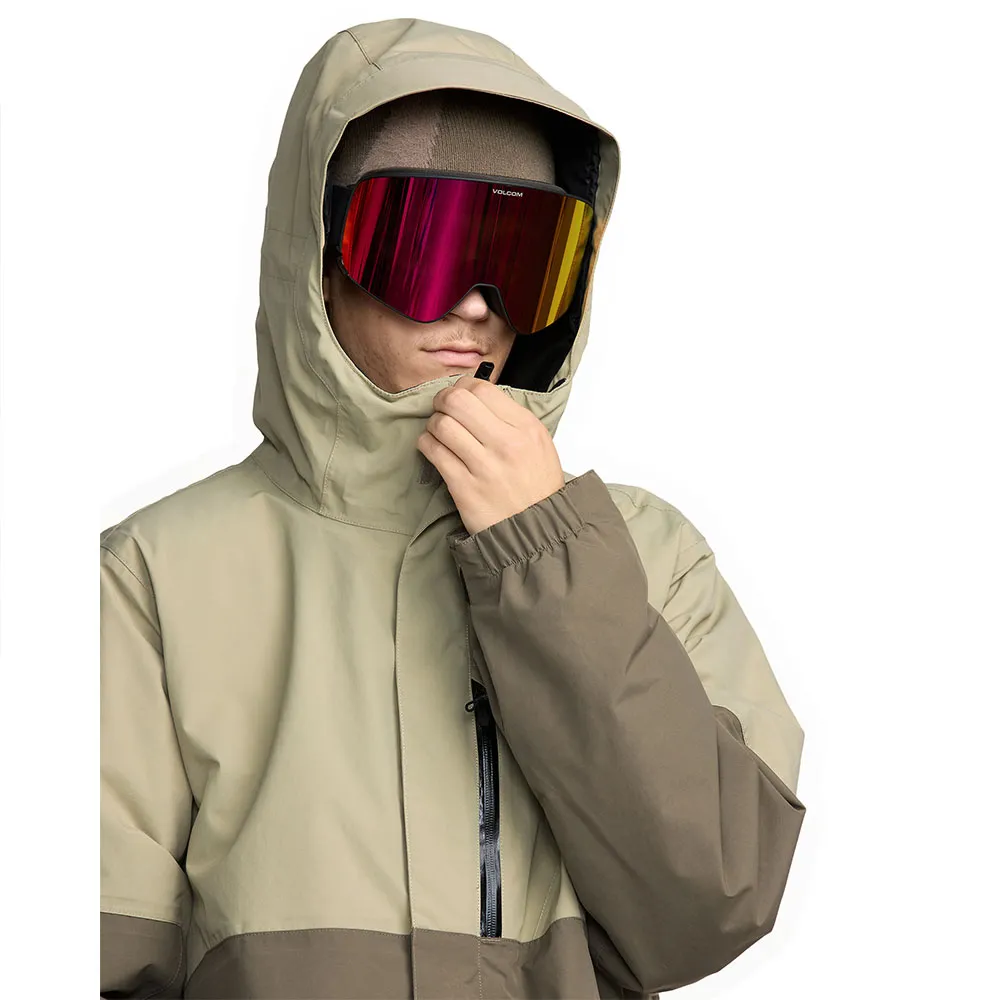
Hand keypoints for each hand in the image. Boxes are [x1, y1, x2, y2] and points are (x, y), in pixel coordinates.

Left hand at [417, 375, 565, 534]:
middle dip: (442, 401)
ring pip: (441, 424)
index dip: (463, 387)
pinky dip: (427, 444)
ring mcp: (484, 466)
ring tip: (439, 432)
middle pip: (457, 401)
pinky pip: (433, 452)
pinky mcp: (464, 487)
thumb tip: (476, 396)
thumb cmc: (537, 488)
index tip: (459, 396)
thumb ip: (510, 418)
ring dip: (433, 424)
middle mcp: (506, 443)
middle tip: (442, 409)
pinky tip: (433, 448)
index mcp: (526, 428)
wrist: (537, 531)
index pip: (482, 389)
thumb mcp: (538, 444)